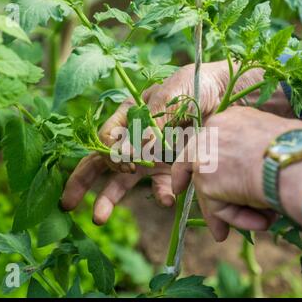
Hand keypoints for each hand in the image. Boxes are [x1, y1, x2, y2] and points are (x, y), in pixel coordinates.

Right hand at [61, 61, 291, 224]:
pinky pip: (161, 186)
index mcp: (131, 114)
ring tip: (99, 216)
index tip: (122, 162)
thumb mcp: (173, 94)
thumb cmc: (199, 84)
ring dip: (110, 198)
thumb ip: (152, 120)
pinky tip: (167, 199)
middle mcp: (138, 138)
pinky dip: (161, 195)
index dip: (107, 154)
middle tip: (66, 203)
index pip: (106, 138)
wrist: (234, 94)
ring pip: (125, 180)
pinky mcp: (174, 169)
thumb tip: (130, 151)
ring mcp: (155, 155)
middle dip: (84, 181)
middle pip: (104, 162)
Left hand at [171, 106, 301, 241]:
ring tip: (259, 223)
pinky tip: (261, 223)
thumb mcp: (273, 140)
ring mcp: (204, 155)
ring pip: (210, 189)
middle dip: (187, 178)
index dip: (205, 155)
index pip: (210, 139)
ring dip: (232, 210)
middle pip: (193, 160)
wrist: (294, 161)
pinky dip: (237, 218)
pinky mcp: (204, 179)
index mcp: (230, 118)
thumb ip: (256, 150)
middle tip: (181, 190)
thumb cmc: (298, 149)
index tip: (200, 168)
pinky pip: (218, 207)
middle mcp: (210, 132)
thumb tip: (260, 172)